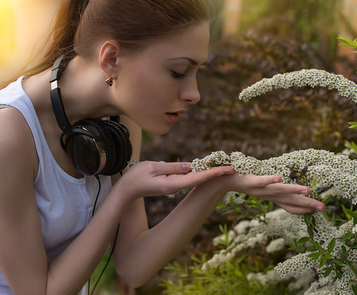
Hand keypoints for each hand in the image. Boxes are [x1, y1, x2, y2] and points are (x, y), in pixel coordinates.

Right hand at [118, 161, 233, 198]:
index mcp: (173, 184)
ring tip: (223, 165)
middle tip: (232, 167)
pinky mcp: (170, 184)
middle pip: (200, 179)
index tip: (227, 170)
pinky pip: (188, 178)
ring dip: (208, 172)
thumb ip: (172, 167)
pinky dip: (198, 173)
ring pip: (195, 179)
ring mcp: (173, 187)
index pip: (198, 178)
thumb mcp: (153, 167)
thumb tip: (190, 167)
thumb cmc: (135, 178)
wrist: (124, 192)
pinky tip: (205, 169)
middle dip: (216, 173)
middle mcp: (176, 187)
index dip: (213, 173)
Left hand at [218, 174, 324, 213]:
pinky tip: (279, 177)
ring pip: (278, 190)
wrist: (222, 179)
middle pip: (289, 201)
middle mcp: (267, 195)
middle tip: (323, 207)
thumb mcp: (259, 186)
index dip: (304, 208)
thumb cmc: (242, 180)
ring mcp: (259, 189)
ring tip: (307, 190)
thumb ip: (272, 186)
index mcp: (270, 196)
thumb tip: (284, 182)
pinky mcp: (249, 181)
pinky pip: (261, 181)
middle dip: (306, 204)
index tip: (319, 209)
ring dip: (292, 190)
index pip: (289, 205)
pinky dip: (269, 180)